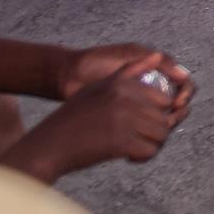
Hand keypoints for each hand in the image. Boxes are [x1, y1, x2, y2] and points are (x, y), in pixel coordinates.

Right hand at [13, 52, 188, 182]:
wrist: (49, 145)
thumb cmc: (74, 117)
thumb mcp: (100, 86)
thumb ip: (131, 71)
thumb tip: (158, 55)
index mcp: (122, 83)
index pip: (163, 99)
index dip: (156, 116)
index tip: (141, 124)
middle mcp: (124, 98)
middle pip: (164, 118)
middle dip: (156, 132)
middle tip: (138, 139)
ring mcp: (123, 119)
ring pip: (161, 135)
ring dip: (151, 145)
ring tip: (134, 147)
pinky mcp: (120, 142)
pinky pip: (149, 151)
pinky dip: (142, 157)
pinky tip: (128, 157)